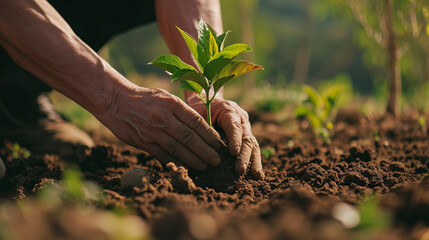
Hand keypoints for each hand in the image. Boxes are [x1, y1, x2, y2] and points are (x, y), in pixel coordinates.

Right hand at [100, 87, 222, 170]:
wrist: (116, 101)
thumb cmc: (145, 98)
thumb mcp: (165, 96)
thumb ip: (181, 110)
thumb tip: (201, 127)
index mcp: (171, 104)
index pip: (196, 121)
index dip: (209, 134)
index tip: (219, 144)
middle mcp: (163, 117)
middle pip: (189, 137)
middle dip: (205, 151)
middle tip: (217, 161)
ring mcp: (152, 131)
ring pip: (177, 149)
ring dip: (193, 160)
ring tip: (205, 167)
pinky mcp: (143, 142)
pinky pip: (163, 155)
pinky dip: (176, 163)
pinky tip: (186, 168)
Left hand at [187, 94, 263, 178]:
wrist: (206, 100)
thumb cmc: (199, 107)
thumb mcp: (198, 113)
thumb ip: (201, 128)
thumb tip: (200, 148)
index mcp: (229, 111)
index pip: (234, 126)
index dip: (235, 140)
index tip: (233, 153)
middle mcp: (241, 120)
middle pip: (247, 138)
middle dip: (244, 156)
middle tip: (239, 170)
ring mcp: (245, 129)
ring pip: (253, 145)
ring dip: (253, 162)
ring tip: (256, 176)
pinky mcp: (244, 138)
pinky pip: (251, 150)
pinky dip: (253, 163)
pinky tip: (255, 175)